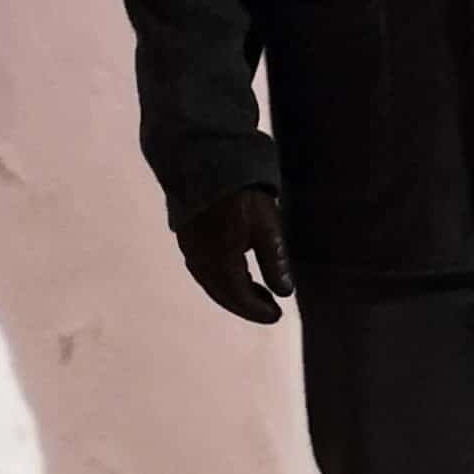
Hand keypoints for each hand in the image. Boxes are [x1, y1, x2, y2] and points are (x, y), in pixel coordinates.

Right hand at [175, 187, 295, 323]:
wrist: (203, 158)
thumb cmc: (240, 192)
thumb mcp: (266, 227)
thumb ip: (275, 261)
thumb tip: (285, 292)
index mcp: (220, 263)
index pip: (240, 298)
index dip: (259, 311)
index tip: (278, 315)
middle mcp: (200, 261)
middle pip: (223, 295)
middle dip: (247, 305)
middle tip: (270, 309)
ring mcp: (190, 248)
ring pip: (212, 282)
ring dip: (234, 293)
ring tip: (257, 292)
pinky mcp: (187, 235)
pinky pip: (203, 268)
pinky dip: (222, 278)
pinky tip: (236, 270)